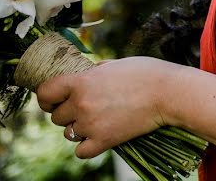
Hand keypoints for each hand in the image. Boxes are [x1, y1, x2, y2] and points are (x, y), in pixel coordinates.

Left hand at [36, 57, 175, 158]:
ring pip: (69, 133)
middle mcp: (82, 103)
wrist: (170, 93)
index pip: (45, 93)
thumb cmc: (148, 73)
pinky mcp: (104, 140)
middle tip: (87, 109)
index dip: (47, 98)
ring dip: (79, 128)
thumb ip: (95, 72)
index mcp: (82, 81)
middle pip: (56, 117)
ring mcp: (91, 124)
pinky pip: (81, 151)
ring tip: (98, 120)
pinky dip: (87, 146)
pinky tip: (99, 136)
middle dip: (68, 113)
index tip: (53, 100)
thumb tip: (84, 74)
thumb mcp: (117, 63)